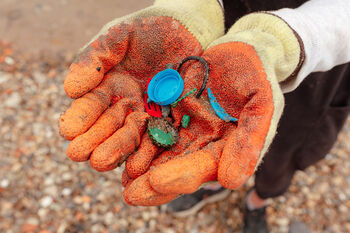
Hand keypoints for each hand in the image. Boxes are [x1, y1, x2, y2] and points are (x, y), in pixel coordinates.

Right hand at [58, 0, 223, 170]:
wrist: (188, 31)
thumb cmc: (149, 29)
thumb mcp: (118, 36)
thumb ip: (94, 59)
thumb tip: (70, 90)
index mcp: (108, 87)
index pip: (90, 106)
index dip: (80, 117)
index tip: (68, 130)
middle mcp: (125, 106)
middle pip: (107, 128)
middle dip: (93, 140)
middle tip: (79, 153)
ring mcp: (148, 117)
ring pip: (130, 139)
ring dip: (116, 150)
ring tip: (103, 161)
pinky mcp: (171, 123)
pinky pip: (159, 141)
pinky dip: (147, 154)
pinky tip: (136, 166)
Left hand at [122, 13, 303, 204]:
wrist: (242, 52)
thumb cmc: (256, 76)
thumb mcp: (261, 104)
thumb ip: (250, 141)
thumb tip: (230, 182)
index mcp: (224, 147)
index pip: (203, 167)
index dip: (181, 176)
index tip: (156, 182)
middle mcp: (202, 143)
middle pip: (177, 168)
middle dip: (154, 183)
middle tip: (131, 194)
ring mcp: (185, 128)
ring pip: (159, 151)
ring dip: (138, 164)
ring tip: (116, 176)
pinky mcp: (171, 110)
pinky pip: (151, 125)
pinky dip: (135, 136)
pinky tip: (116, 144)